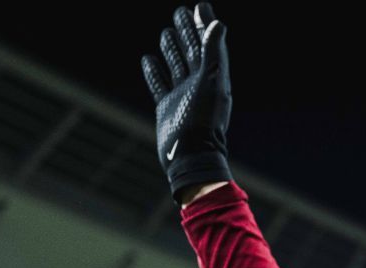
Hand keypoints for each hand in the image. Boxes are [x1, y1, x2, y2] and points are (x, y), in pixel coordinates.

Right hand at [141, 3, 232, 203]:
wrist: (190, 154)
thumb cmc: (204, 120)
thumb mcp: (210, 82)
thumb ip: (213, 53)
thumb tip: (217, 23)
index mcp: (213, 77)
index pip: (209, 44)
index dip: (204, 25)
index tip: (199, 5)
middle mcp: (198, 85)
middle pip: (192, 51)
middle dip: (187, 31)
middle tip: (180, 11)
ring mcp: (182, 96)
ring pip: (176, 65)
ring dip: (172, 48)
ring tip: (167, 32)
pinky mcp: (166, 107)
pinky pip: (159, 84)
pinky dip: (154, 72)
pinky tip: (148, 59)